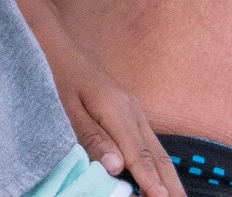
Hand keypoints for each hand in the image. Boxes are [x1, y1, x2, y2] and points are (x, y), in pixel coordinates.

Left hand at [55, 43, 183, 196]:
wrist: (62, 49)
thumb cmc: (60, 78)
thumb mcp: (69, 110)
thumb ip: (93, 138)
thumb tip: (117, 167)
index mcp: (117, 110)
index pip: (138, 154)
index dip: (150, 180)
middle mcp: (133, 110)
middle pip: (156, 154)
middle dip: (171, 183)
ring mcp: (135, 110)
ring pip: (158, 149)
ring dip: (170, 176)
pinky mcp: (132, 112)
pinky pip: (150, 142)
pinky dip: (161, 164)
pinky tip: (163, 178)